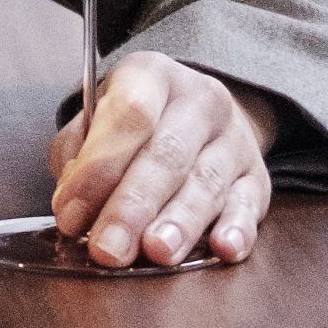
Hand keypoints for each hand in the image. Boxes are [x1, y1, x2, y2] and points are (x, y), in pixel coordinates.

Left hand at [47, 51, 276, 267]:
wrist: (201, 114)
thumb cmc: (133, 124)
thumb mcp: (95, 119)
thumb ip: (74, 155)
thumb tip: (71, 203)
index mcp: (152, 75)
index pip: (129, 114)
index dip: (99, 167)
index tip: (70, 214)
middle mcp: (200, 101)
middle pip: (167, 155)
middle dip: (133, 206)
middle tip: (108, 249)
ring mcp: (234, 140)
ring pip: (206, 183)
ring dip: (180, 223)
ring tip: (157, 252)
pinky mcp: (257, 180)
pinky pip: (250, 206)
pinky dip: (238, 229)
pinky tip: (223, 249)